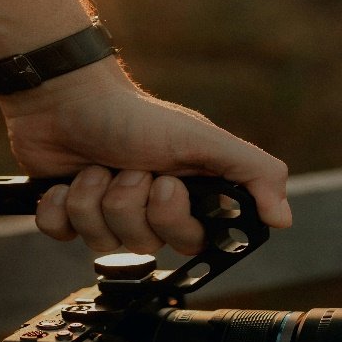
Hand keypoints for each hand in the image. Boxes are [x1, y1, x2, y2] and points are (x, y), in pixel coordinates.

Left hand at [0, 57, 290, 254]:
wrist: (66, 97)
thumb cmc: (133, 114)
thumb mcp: (200, 139)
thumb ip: (251, 172)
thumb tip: (283, 218)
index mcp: (186, 198)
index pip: (190, 241)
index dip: (172, 217)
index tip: (163, 183)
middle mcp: (149, 212)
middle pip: (143, 244)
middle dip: (129, 203)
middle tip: (127, 168)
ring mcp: (107, 215)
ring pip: (100, 241)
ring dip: (92, 198)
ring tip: (95, 166)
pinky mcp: (68, 215)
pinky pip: (61, 234)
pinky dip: (59, 206)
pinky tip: (65, 180)